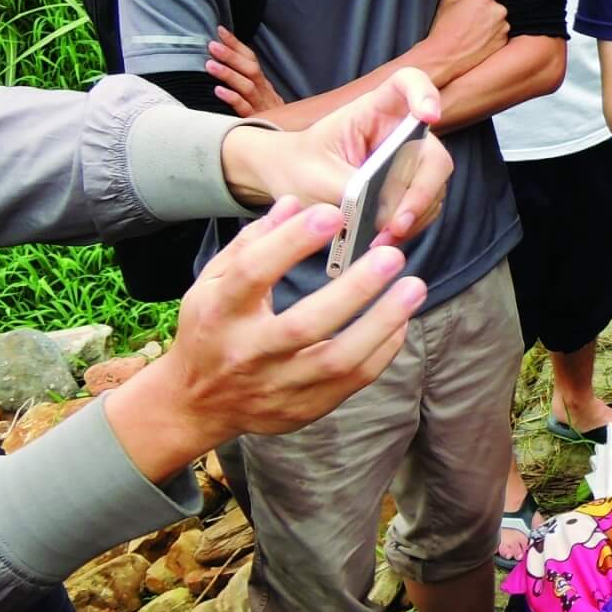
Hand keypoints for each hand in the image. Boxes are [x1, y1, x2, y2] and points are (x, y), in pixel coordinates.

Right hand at [102, 198, 429, 479]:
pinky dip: (383, 349)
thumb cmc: (211, 329)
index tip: (333, 214)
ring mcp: (277, 385)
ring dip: (382, 323)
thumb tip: (294, 204)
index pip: (254, 273)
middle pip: (305, 325)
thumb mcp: (213, 283)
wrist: (198, 403)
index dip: (292, 242)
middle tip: (391, 256)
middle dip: (354, 289)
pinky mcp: (304, 407)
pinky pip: (353, 380)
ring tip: (413, 288)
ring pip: (337, 359)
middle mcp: (248, 352)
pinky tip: (400, 321)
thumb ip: (252, 243)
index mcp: (220, 313)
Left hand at [205, 27, 284, 116]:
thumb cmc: (270, 119)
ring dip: (228, 74)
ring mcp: (262, 106)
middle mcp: (264, 92)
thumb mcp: (261, 99)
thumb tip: (223, 66)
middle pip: (250, 70)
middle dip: (231, 56)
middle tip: (212, 45)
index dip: (236, 44)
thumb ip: (247, 84)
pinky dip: (233, 98)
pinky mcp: (257, 121)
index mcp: (264, 84)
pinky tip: (218, 91)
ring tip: (209, 65)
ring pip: (247, 87)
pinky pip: (245, 109)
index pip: (251, 59)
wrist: (289, 140)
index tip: (220, 30)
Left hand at [220, 68, 452, 244]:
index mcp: (374, 110)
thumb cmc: (300, 165)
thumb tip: (385, 214)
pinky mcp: (410, 186)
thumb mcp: (314, 176)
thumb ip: (350, 190)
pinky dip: (409, 225)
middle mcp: (400, 131)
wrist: (291, 180)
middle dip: (420, 193)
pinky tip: (384, 238)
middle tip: (396, 224)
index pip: (408, 84)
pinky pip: (424, 206)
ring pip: (433, 186)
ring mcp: (409, 160)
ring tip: (382, 240)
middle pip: (433, 154)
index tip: (429, 116)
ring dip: (413, 216)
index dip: (425, 94)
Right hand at [422, 0, 509, 81]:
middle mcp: (498, 10)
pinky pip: (501, 34)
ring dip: (490, 24)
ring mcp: (504, 26)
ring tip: (473, 32)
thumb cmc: (444, 33)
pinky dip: (492, 36)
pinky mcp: (505, 41)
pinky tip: (478, 40)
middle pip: (495, 5)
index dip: (477, 1)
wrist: (445, 58)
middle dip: (485, 12)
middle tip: (470, 21)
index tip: (470, 9)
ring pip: (499, 20)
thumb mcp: (447, 1)